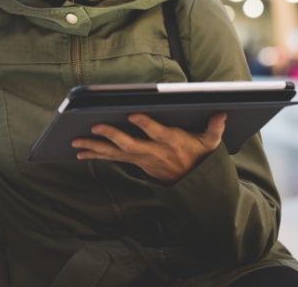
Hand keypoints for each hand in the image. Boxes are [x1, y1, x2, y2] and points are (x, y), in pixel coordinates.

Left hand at [72, 113, 226, 183]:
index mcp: (171, 143)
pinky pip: (112, 159)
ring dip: (95, 148)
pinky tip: (80, 153)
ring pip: (115, 154)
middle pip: (130, 145)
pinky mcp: (134, 162)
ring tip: (76, 142)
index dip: (146, 125)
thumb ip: (214, 128)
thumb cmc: (199, 156)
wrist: (192, 185)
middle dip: (112, 136)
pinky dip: (95, 155)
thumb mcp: (210, 144)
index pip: (158, 133)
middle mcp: (153, 152)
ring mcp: (141, 159)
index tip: (133, 114)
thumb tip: (221, 112)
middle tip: (95, 126)